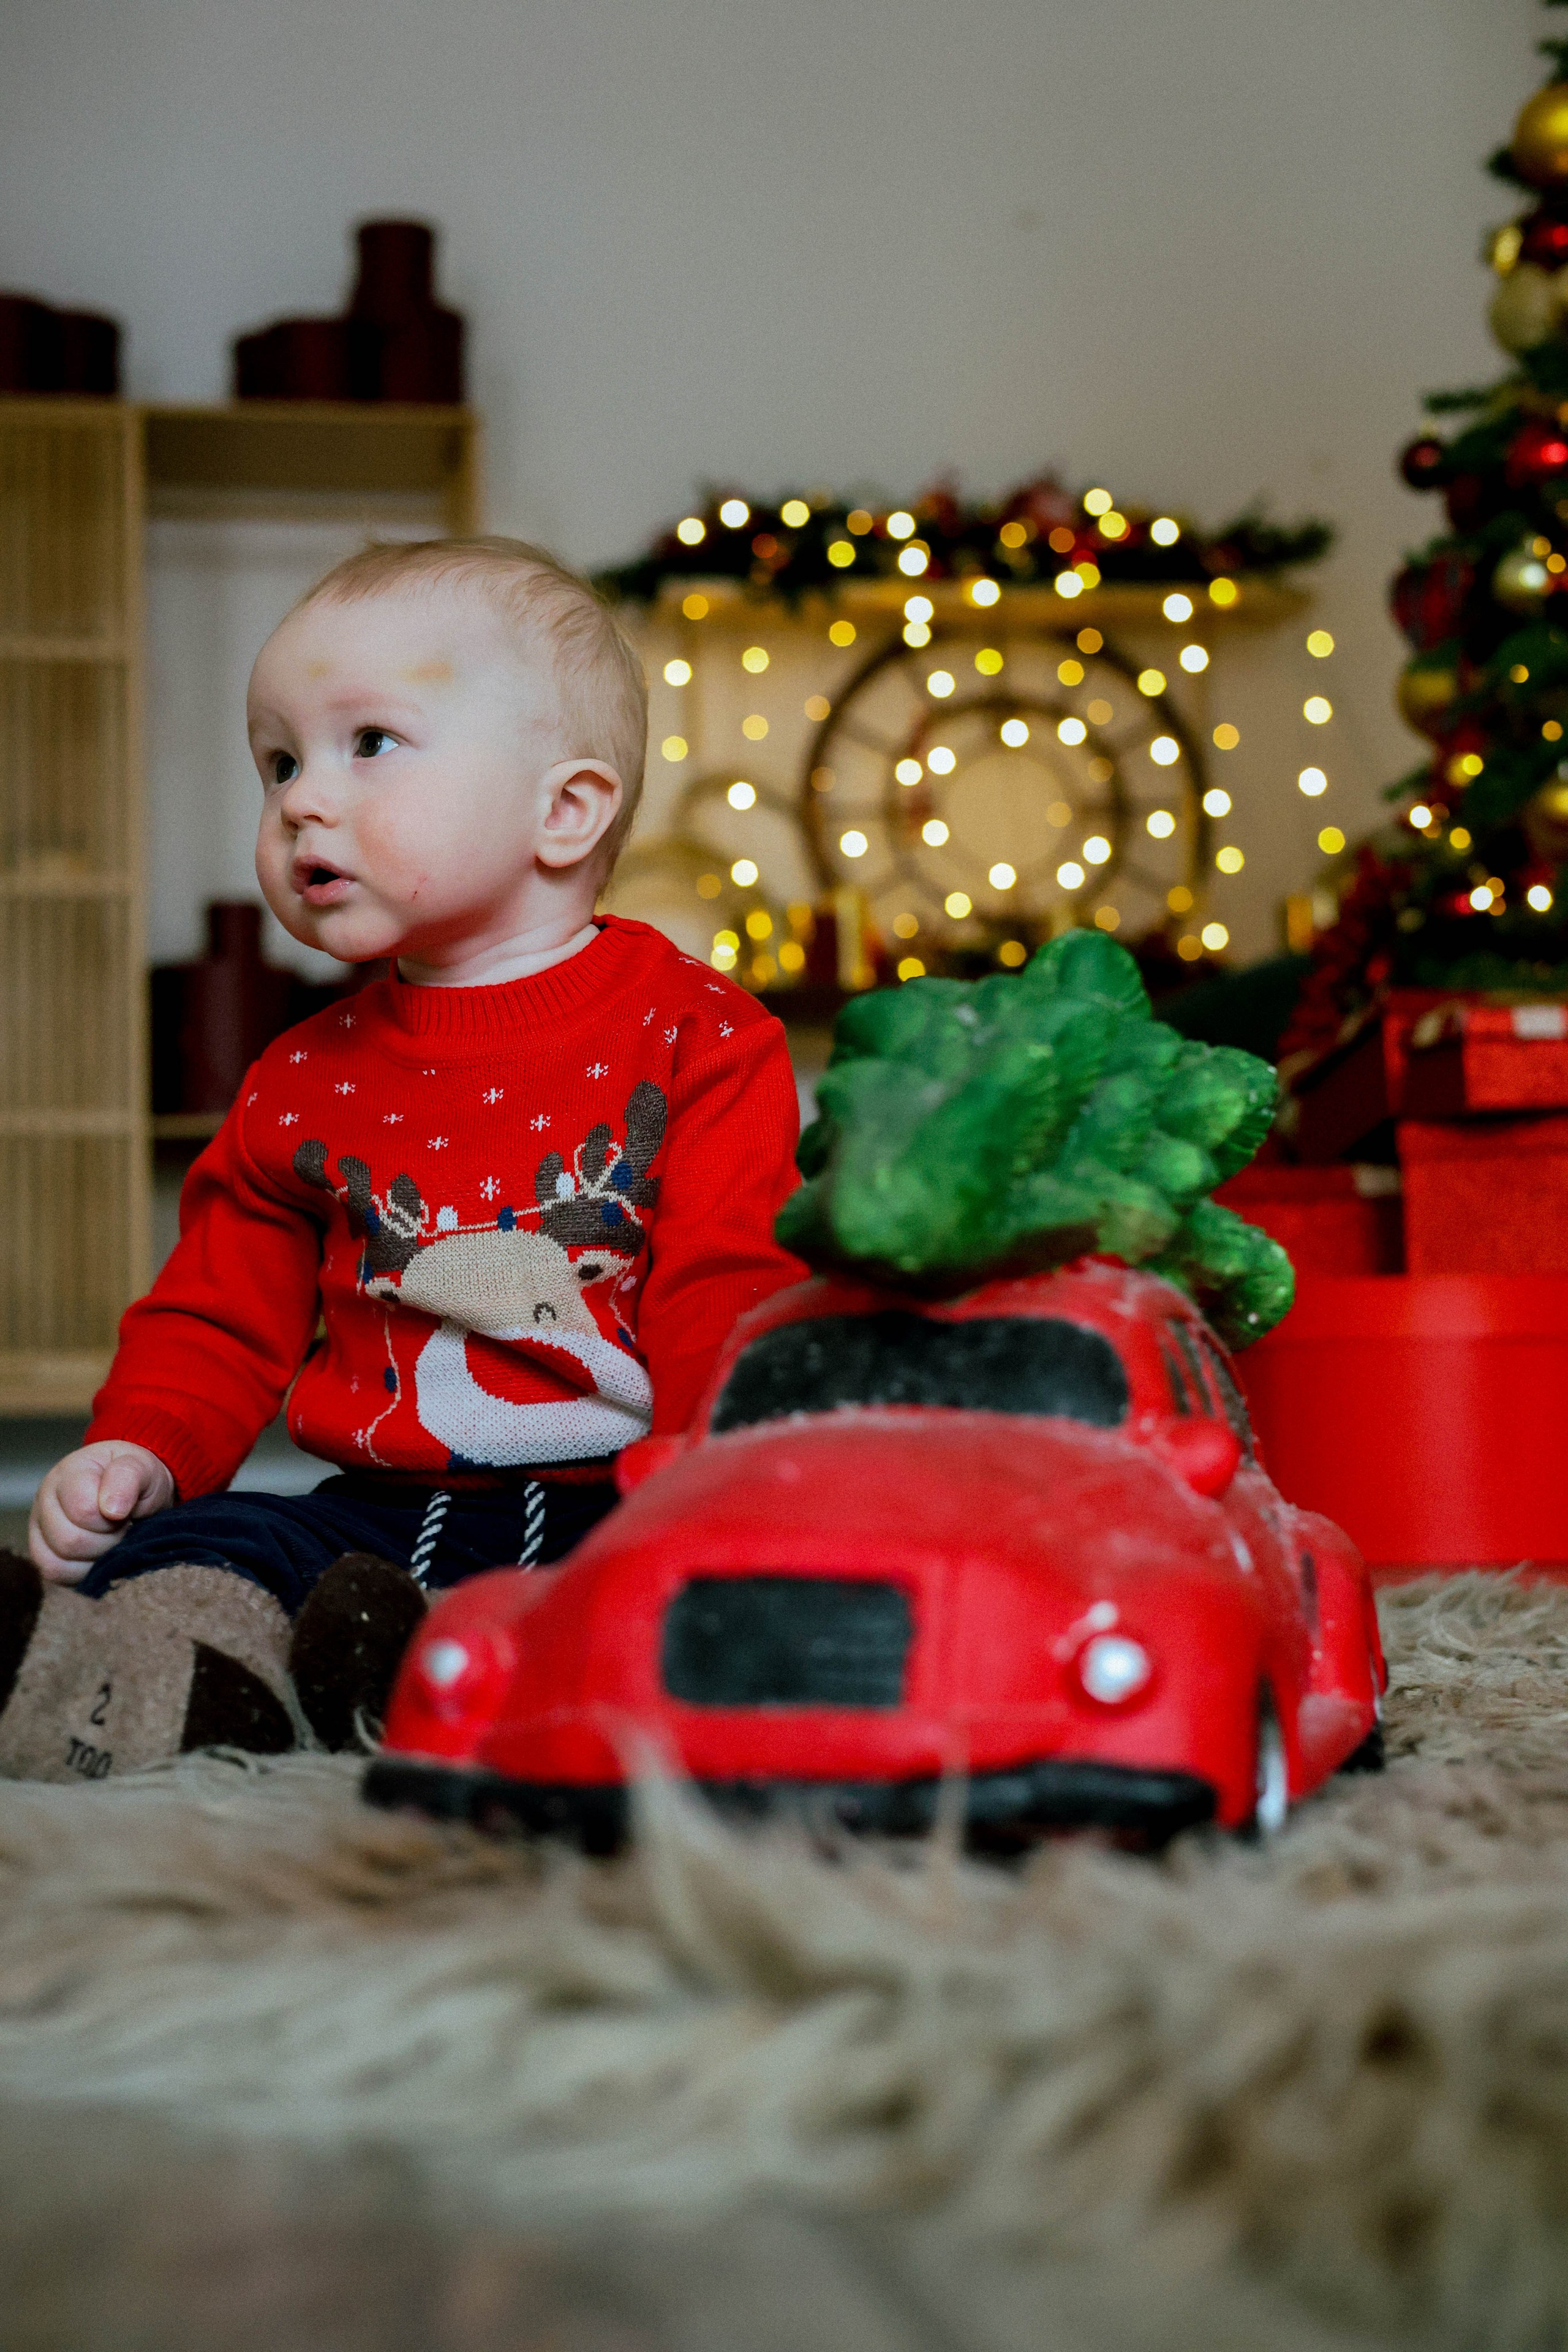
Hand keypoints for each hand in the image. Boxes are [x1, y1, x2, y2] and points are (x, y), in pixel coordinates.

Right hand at [28, 1442, 175, 1583]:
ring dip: (96, 1558)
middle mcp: (46, 1499)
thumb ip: (128, 1478)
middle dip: (107, 1540)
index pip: (83, 1510)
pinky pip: (55, 1574)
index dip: (112, 1519)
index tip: (127, 1512)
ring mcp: (40, 1527)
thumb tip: (112, 1509)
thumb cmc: (135, 1479)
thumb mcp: (141, 1467)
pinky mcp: (42, 1551)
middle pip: (70, 1541)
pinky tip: (100, 1556)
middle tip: (123, 1528)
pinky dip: (83, 1572)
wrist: (133, 1491)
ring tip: (112, 1539)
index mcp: (69, 1473)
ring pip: (58, 1562)